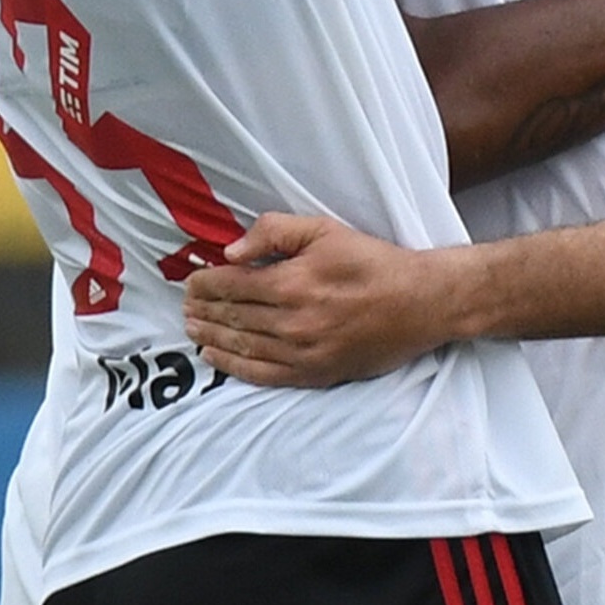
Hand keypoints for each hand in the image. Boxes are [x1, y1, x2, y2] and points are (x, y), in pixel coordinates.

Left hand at [183, 212, 440, 383]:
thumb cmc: (373, 262)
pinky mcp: (312, 374)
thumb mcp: (326, 230)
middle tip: (185, 305)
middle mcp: (290, 322)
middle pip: (231, 316)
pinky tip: (215, 356)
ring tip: (192, 327)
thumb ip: (276, 232)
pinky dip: (232, 366)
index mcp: (292, 282)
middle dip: (202, 310)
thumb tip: (231, 250)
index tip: (191, 280)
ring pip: (240, 346)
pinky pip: (260, 374)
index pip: (231, 284)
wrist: (418, 303)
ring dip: (210, 336)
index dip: (205, 283)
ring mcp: (300, 353)